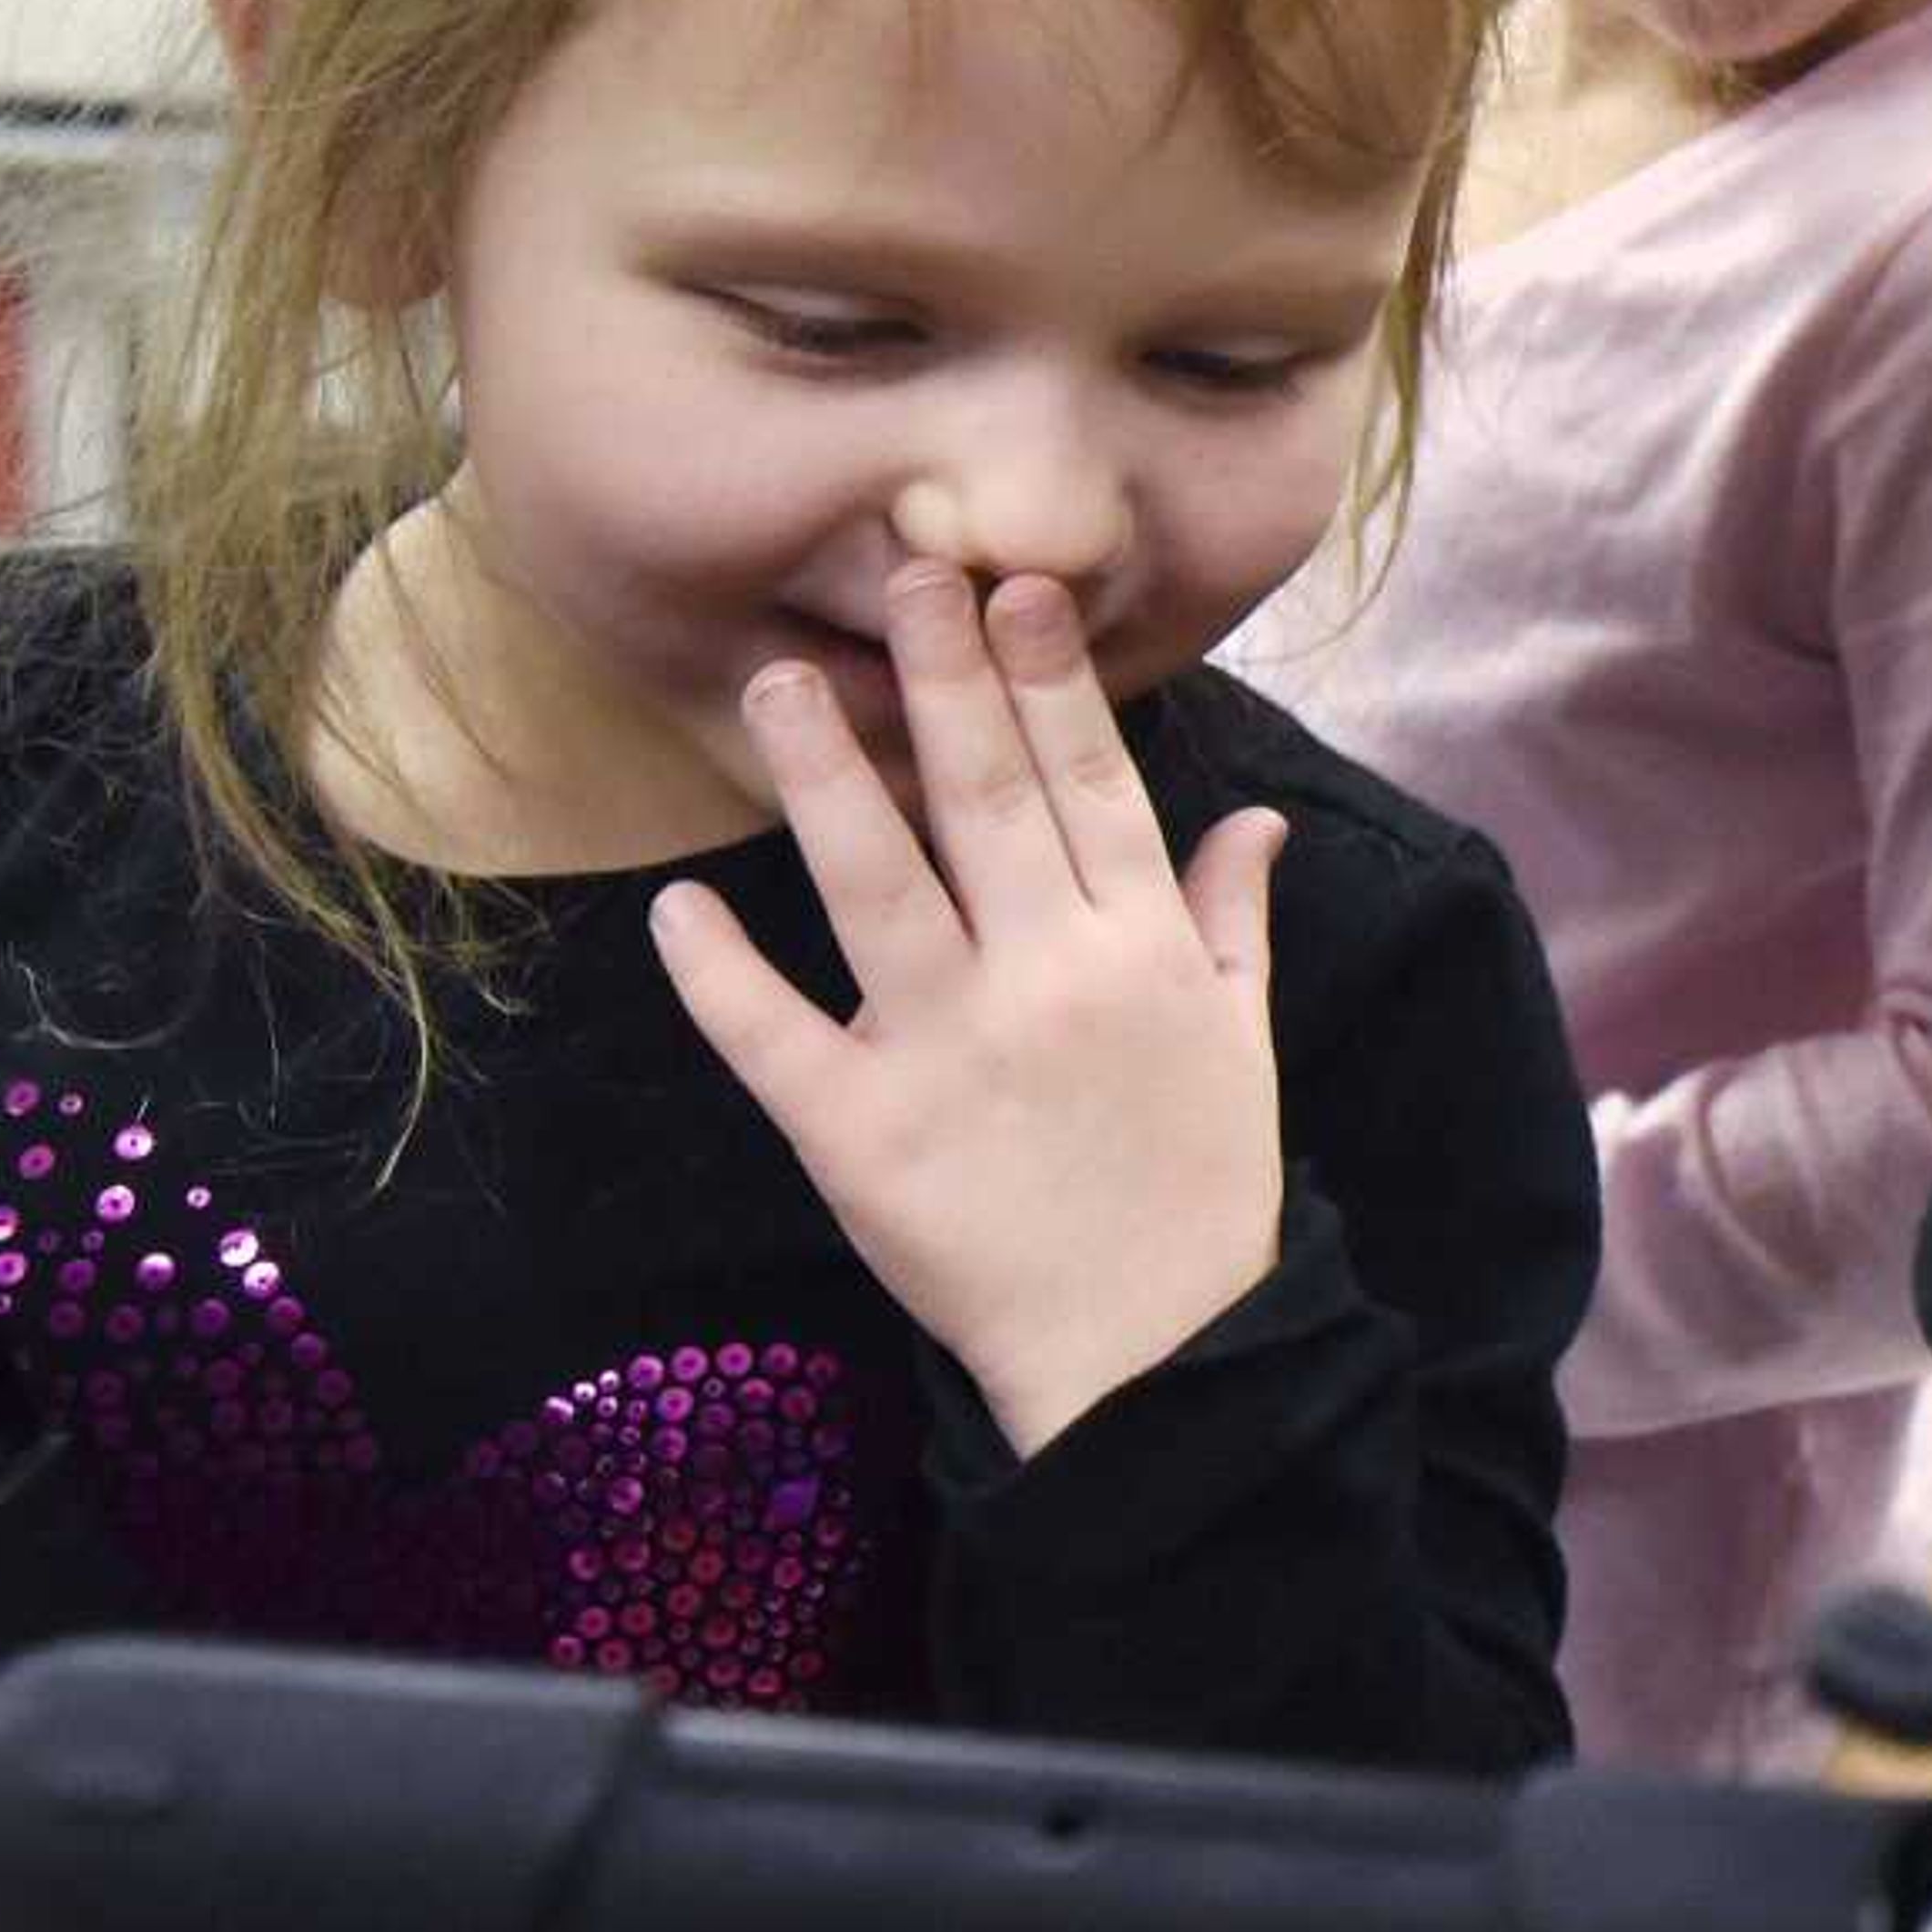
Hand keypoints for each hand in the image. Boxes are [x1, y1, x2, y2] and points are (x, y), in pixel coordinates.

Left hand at [651, 562, 1285, 1454]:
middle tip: (902, 571)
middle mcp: (1048, 980)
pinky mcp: (863, 1139)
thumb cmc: (1200, 1188)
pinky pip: (777, 1040)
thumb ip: (1230, 918)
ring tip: (779, 680)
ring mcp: (949, 1055)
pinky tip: (677, 908)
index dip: (1050, 678)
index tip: (1014, 585)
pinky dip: (721, 974)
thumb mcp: (1240, 1040)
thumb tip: (1254, 821)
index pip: (1091, 782)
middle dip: (942, 678)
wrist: (1158, 1359)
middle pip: (988, 800)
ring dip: (825, 776)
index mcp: (1142, 951)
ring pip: (876, 886)